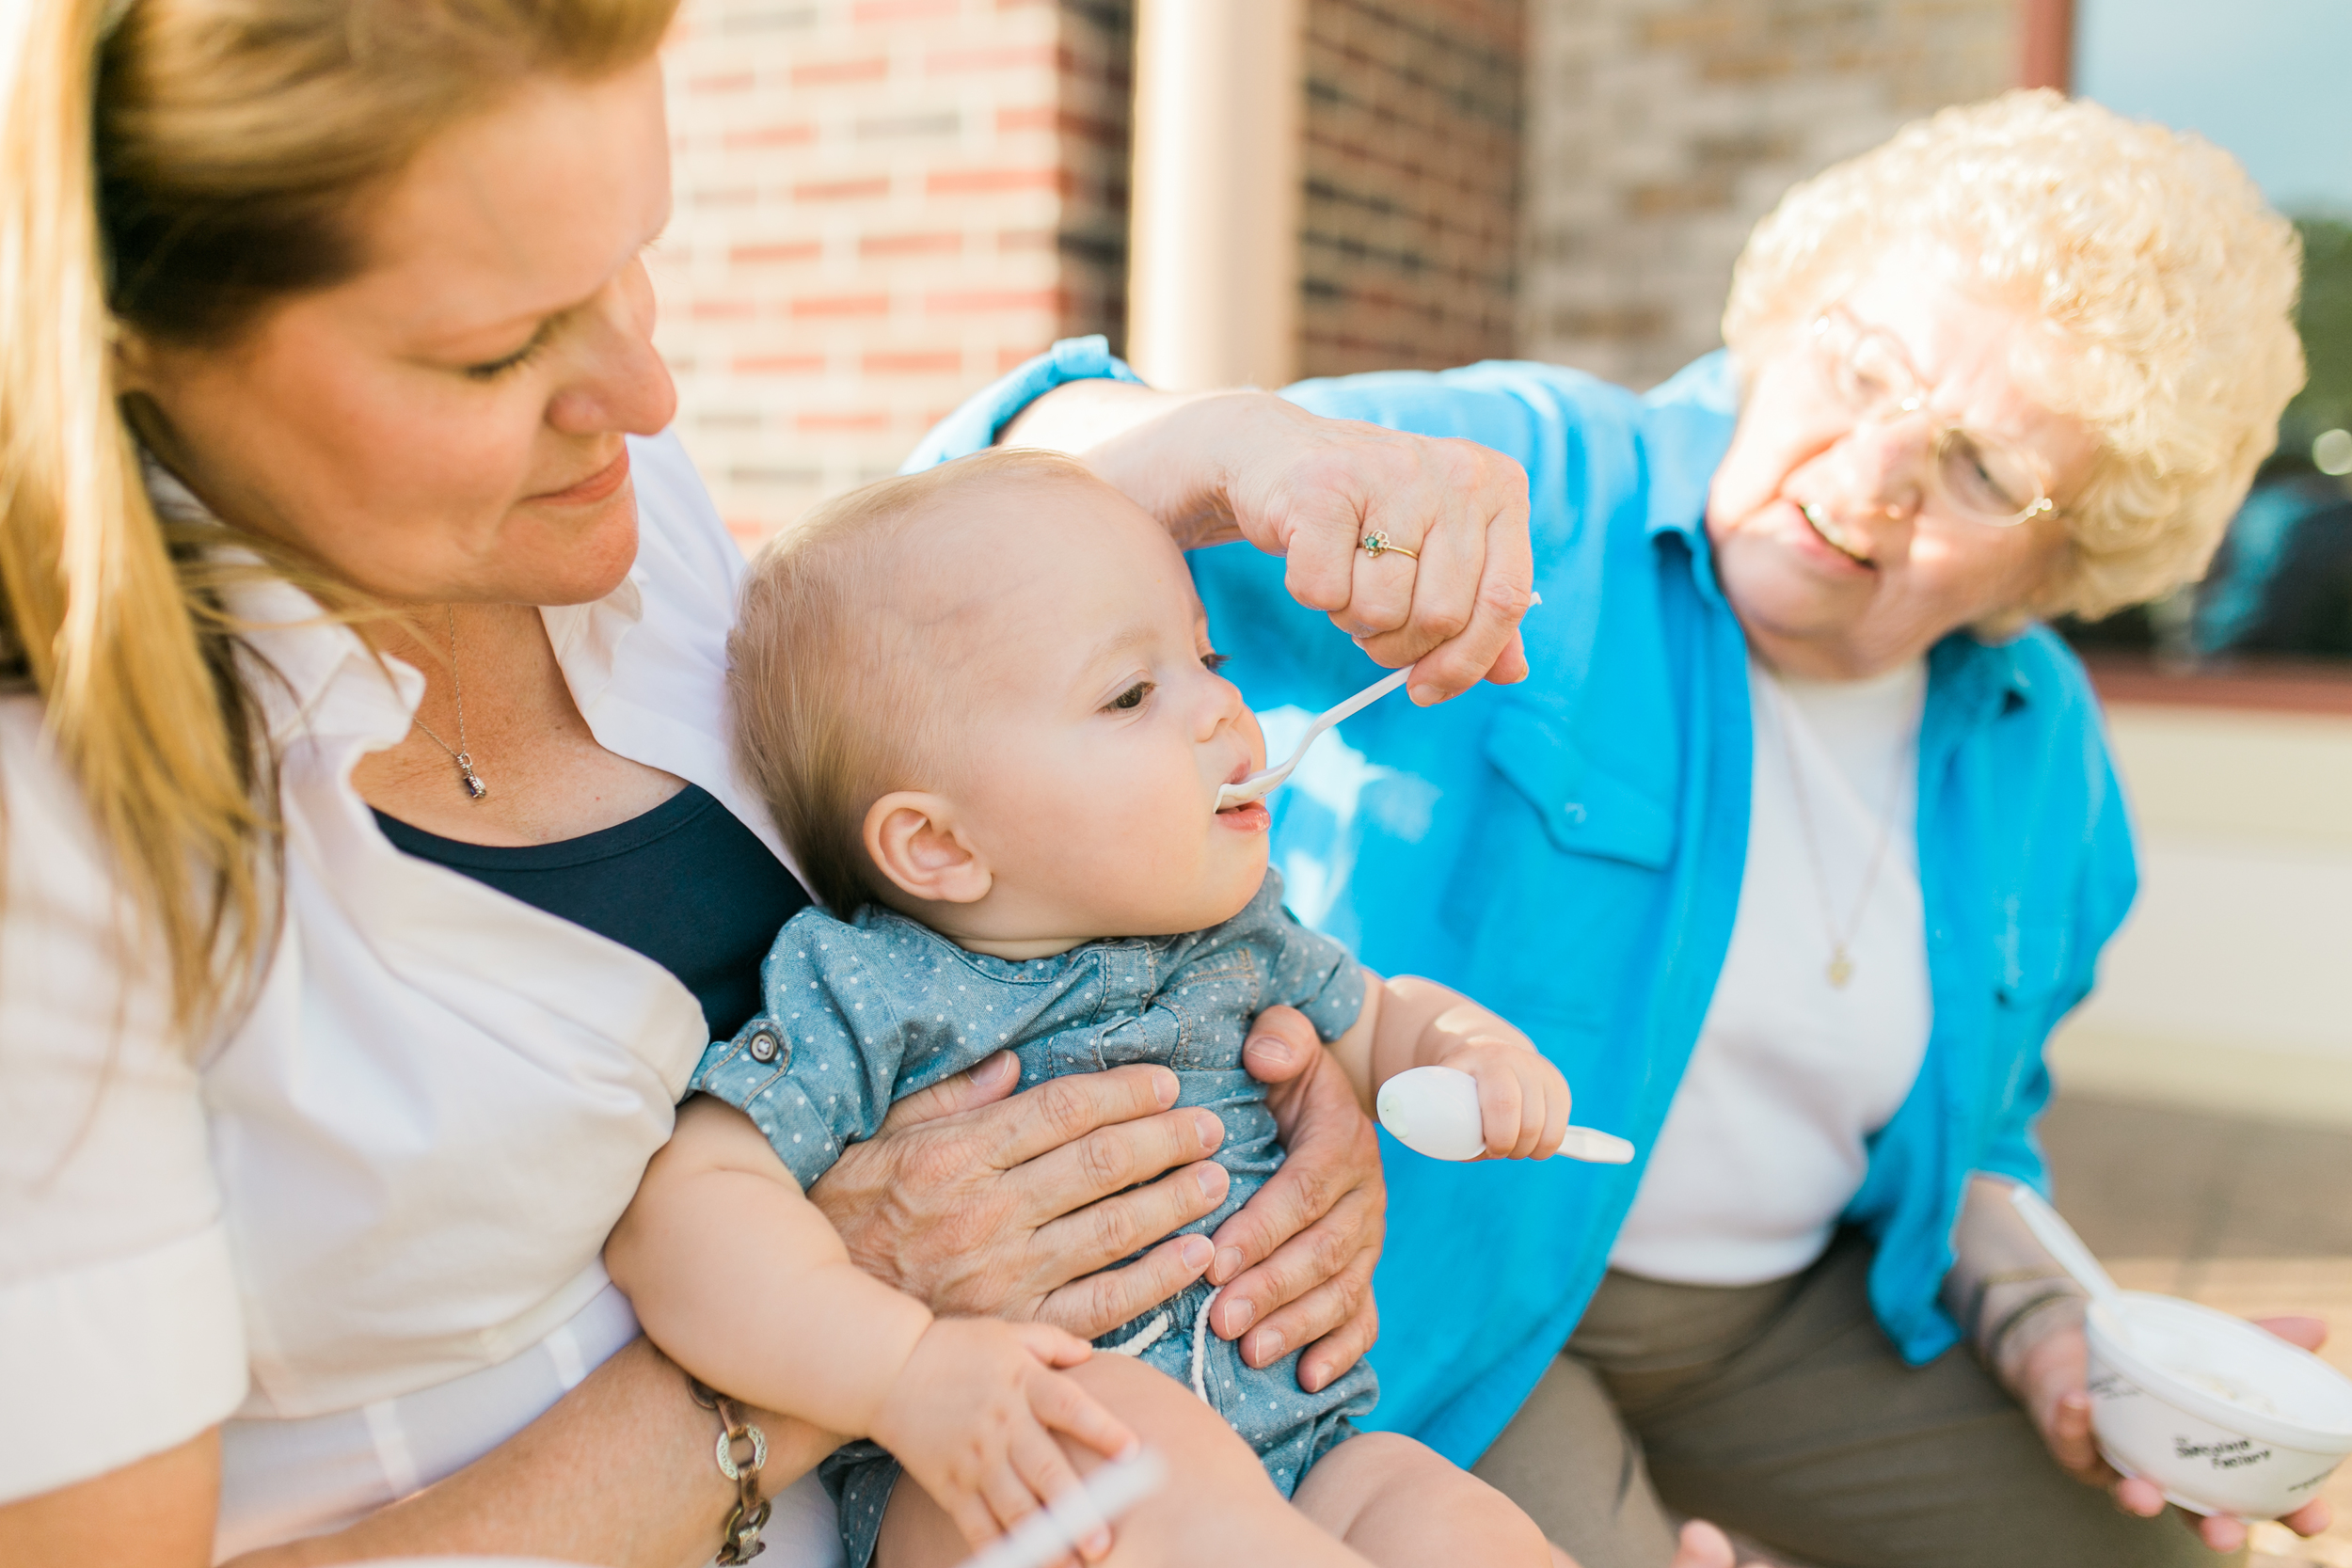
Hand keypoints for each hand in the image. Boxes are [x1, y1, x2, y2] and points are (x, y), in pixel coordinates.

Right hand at [807, 1053, 1229, 1338]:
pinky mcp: (1018, 1327)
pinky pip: (1103, 1303)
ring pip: (1112, 1229)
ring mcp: (1005, 1274)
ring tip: (1215, 1178)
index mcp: (955, 1155)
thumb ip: (950, 1099)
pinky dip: (1157, 1279)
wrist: (814, 1316)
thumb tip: (1012, 1062)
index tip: (1167, 1084)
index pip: (1061, 1112)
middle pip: (1099, 1165)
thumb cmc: (846, 1215)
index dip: (1123, 1094)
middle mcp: (985, 1211)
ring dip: (1173, 1200)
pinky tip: (1197, 1255)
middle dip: (1165, 1140)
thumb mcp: (882, 1139)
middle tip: (1210, 1126)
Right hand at [872, 1319, 1136, 1560]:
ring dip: (1045, 1539)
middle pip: (1046, 1471)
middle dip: (1076, 1510)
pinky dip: (999, 1547)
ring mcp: (975, 1458)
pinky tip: (1022, 1561)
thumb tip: (1091, 1355)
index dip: (1102, 1429)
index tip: (1133, 1452)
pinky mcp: (950, 1483)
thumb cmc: (957, 1349)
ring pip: (1015, 1508)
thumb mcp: (1008, 1334)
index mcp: (1024, 1383)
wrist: (889, 1368)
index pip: (1070, 1407)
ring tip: (1073, 1562)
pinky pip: (977, 1524)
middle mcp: (1003, 1423)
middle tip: (1104, 1542)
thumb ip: (1053, 1343)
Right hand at [1080, 389, 1534, 703]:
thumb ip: (1480, 609)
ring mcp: (1390, 474)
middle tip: (1374, 627)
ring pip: (1382, 611)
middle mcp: (1454, 473)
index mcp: (1498, 487)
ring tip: (1346, 581)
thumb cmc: (1371, 516)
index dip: (1467, 661)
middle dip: (1399, 646)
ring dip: (1353, 620)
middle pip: (1442, 616)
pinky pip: (1323, 593)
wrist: (1281, 456)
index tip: (1427, 689)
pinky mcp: (1323, 488)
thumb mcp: (1439, 553)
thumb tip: (1512, 673)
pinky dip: (1311, 596)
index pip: (1505, 600)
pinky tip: (1313, 558)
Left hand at [1207, 1005, 1387, 1390]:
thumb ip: (1280, 1037)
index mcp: (1342, 1140)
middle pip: (1324, 1250)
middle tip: (1222, 1320)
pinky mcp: (1363, 1268)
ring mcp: (1367, 1237)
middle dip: (1272, 1289)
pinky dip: (1341, 1350)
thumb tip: (1264, 1054)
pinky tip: (1309, 1378)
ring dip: (1297, 1325)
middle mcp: (1364, 1194)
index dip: (1264, 1228)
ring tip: (1250, 1352)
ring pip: (1342, 1289)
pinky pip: (1364, 1316)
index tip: (1216, 1259)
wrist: (1326, 1098)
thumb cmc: (1286, 1075)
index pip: (1305, 1190)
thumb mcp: (1285, 1040)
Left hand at [1420, 1004, 1570, 1160]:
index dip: (1499, 1137)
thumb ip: (1436, 1116)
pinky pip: (1560, 1130)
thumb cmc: (1453, 1084)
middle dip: (1514, 1148)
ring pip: (1549, 1131)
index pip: (1504, 1104)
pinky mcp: (1558, 1086)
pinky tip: (1528, 1141)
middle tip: (1497, 1150)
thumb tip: (1440, 1144)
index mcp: (1487, 1061)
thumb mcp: (1437, 1089)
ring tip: (1510, 1145)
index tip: (1489, 1150)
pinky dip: (1545, 1145)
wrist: (1481, 1051)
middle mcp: (1520, 1062)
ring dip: (1529, 1149)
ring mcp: (1542, 1072)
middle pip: (1530, 1123)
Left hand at [2013, 1304, 2335, 1551]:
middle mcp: (2169, 1474)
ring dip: (2138, 1496)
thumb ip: (2259, 1342)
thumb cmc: (2154, 1362)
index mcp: (2212, 1462)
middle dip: (2214, 1528)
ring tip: (2144, 1491)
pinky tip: (2078, 1402)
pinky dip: (2073, 1421)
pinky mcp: (2071, 1442)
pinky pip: (2070, 1439)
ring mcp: (2119, 1463)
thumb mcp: (2208, 1349)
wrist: (2076, 1345)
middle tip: (2226, 1532)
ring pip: (2132, 1493)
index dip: (2287, 1512)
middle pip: (2198, 1514)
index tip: (2311, 1518)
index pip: (2259, 1499)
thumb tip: (2316, 1328)